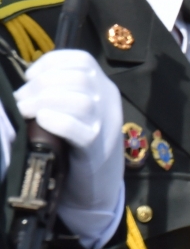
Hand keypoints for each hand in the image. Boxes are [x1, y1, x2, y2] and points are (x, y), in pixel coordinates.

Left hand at [15, 48, 123, 248]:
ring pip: (80, 101)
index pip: (82, 61)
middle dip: (41, 85)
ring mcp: (106, 125)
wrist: (98, 187)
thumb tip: (25, 86)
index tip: (30, 77)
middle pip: (78, 79)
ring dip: (45, 102)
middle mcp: (108, 102)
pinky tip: (42, 121)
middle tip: (21, 102)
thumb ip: (59, 94)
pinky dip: (57, 121)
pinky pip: (80, 129)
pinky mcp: (97, 150)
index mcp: (103, 88)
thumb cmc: (77, 146)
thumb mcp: (74, 112)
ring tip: (26, 112)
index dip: (51, 63)